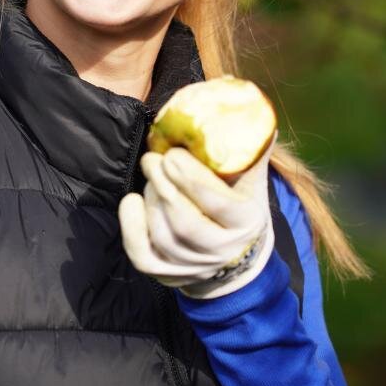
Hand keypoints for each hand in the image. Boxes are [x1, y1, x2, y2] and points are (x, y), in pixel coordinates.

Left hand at [118, 138, 275, 299]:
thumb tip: (253, 110)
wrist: (235, 259)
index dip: (190, 177)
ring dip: (151, 199)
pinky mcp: (165, 274)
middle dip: (164, 184)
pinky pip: (141, 253)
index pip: (217, 202)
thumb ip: (249, 153)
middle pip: (184, 220)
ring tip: (151, 176)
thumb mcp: (251, 184)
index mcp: (247, 223)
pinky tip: (132, 201)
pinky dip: (131, 226)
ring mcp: (192, 266)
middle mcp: (221, 250)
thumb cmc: (239, 208)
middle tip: (153, 159)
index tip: (174, 154)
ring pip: (162, 233)